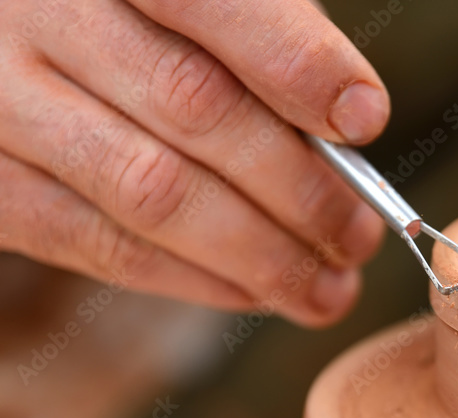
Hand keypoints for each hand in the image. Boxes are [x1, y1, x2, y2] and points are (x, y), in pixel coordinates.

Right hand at [0, 0, 389, 326]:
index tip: (365, 122)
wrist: (11, 42)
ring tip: (328, 288)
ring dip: (260, 255)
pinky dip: (192, 280)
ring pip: (150, 191)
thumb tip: (349, 125)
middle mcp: (38, 10)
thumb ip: (266, 37)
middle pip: (193, 106)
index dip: (297, 65)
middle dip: (299, 188)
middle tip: (360, 236)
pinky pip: (96, 244)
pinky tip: (255, 292)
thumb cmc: (136, 22)